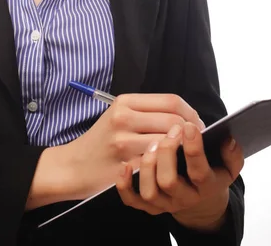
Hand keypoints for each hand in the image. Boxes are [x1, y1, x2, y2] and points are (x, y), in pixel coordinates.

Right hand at [60, 94, 204, 199]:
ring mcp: (123, 143)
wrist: (73, 166)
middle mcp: (123, 118)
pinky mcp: (123, 167)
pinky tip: (170, 168)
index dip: (190, 113)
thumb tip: (184, 117)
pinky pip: (156, 165)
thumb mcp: (119, 114)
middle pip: (173, 121)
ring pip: (168, 143)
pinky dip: (167, 166)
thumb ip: (148, 111)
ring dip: (181, 150)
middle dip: (191, 132)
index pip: (171, 101)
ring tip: (186, 154)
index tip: (197, 124)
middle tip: (197, 141)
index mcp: (125, 102)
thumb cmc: (102, 139)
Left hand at [115, 122, 243, 231]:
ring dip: (148, 165)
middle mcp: (184, 197)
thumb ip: (232, 154)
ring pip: (150, 192)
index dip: (194, 148)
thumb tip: (228, 139)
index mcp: (206, 187)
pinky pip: (133, 200)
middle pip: (170, 182)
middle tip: (170, 130)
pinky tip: (125, 165)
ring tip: (152, 143)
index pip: (199, 171)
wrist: (200, 202)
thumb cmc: (211, 175)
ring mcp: (164, 203)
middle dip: (167, 152)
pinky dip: (126, 185)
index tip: (189, 126)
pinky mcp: (148, 205)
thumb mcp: (228, 168)